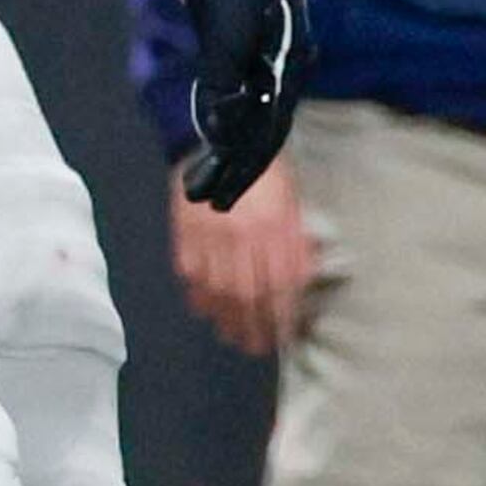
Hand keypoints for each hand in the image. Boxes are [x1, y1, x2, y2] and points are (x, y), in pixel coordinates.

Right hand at [168, 155, 313, 355]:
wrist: (220, 139)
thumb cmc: (265, 172)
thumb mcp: (292, 202)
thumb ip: (296, 243)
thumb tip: (302, 282)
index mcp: (274, 225)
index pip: (279, 283)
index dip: (281, 314)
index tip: (285, 335)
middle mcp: (242, 235)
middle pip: (248, 294)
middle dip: (254, 327)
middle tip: (258, 347)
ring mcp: (209, 236)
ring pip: (218, 291)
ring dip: (226, 320)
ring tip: (234, 337)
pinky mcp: (184, 233)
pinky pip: (190, 276)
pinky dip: (199, 297)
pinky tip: (207, 311)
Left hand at [177, 0, 314, 211]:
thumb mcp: (223, 31)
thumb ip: (224, 84)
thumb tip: (222, 134)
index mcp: (289, 64)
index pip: (266, 134)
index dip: (237, 172)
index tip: (210, 200)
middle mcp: (288, 61)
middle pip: (263, 128)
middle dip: (234, 167)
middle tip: (205, 200)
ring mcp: (272, 47)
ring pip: (253, 109)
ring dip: (228, 142)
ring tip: (203, 170)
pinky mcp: (251, 34)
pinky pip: (242, 86)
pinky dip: (226, 110)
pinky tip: (208, 120)